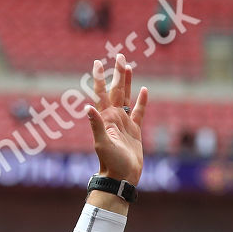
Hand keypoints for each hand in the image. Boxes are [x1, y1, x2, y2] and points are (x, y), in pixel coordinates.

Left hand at [86, 53, 147, 184]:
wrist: (121, 176)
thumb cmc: (111, 161)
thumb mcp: (102, 142)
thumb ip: (95, 124)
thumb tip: (87, 107)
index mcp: (105, 117)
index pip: (100, 93)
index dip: (99, 78)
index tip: (97, 62)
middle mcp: (113, 117)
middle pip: (115, 90)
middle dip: (117, 73)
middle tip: (119, 55)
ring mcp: (124, 122)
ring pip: (126, 97)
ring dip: (127, 82)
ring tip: (128, 67)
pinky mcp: (134, 130)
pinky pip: (139, 112)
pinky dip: (142, 101)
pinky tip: (145, 90)